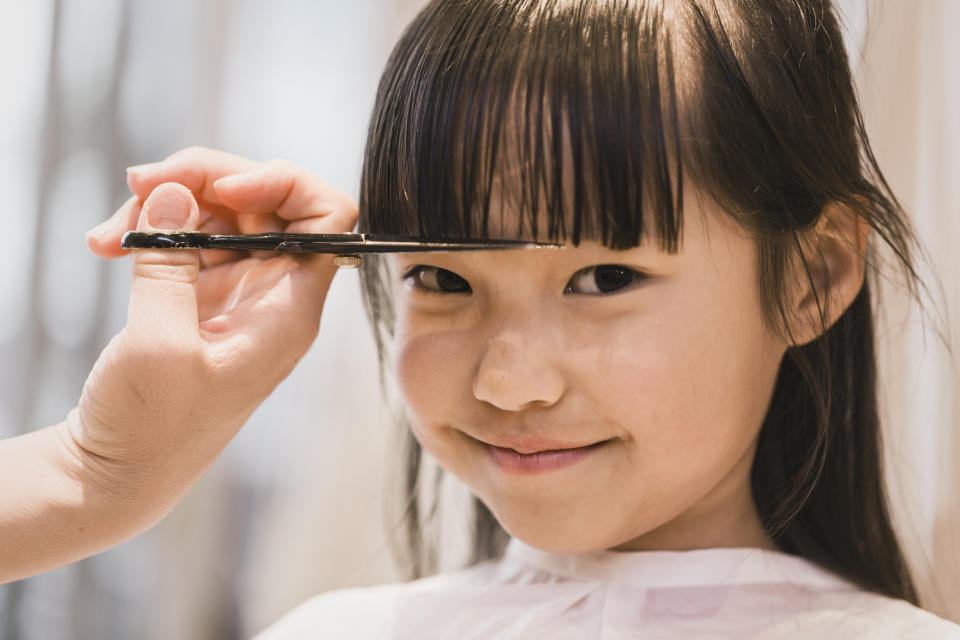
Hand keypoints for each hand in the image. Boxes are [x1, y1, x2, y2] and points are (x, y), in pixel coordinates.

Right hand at [75, 147, 357, 508]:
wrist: (118, 474)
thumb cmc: (150, 428)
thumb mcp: (158, 343)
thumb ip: (168, 261)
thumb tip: (176, 192)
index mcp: (289, 309)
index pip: (328, 219)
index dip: (285, 184)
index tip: (225, 189)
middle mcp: (273, 293)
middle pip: (265, 201)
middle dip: (206, 180)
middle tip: (139, 183)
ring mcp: (237, 291)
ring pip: (220, 214)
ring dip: (164, 205)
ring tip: (106, 235)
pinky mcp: (201, 295)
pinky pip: (189, 238)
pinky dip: (150, 230)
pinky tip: (106, 244)